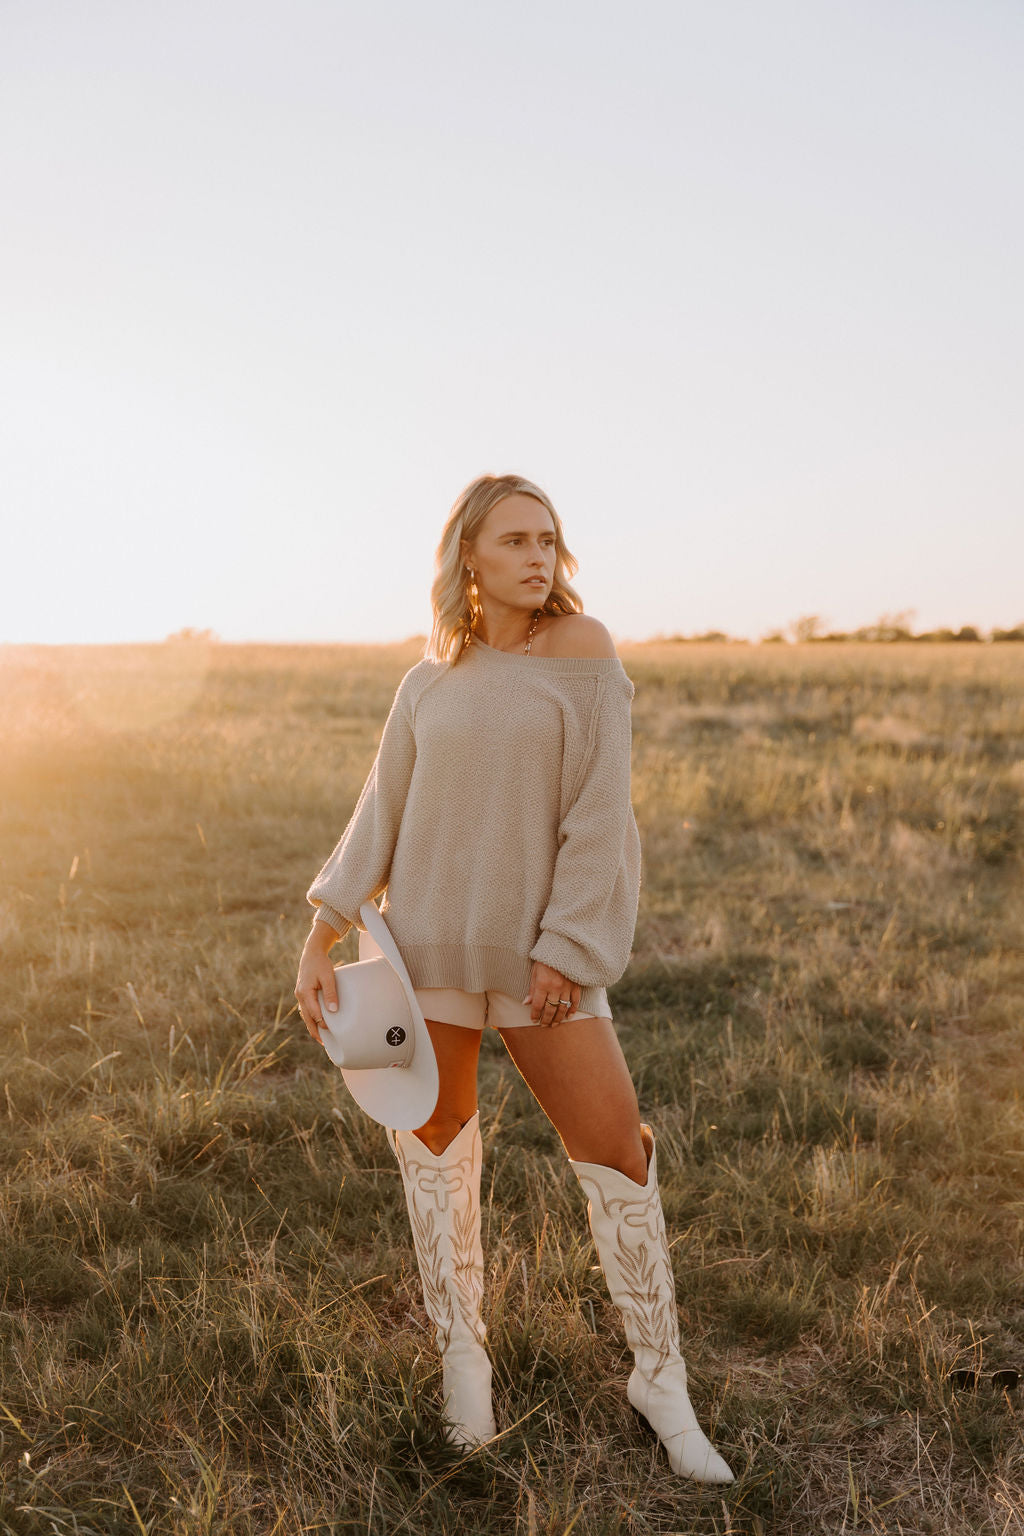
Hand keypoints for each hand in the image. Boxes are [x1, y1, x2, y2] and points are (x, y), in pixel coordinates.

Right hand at [294, 927, 339, 1043]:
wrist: (311, 953)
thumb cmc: (320, 964)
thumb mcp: (328, 977)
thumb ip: (330, 993)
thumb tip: (333, 1010)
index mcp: (305, 993)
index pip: (314, 1013)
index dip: (322, 1023)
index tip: (331, 1031)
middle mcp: (300, 996)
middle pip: (307, 1018)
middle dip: (314, 1030)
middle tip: (323, 1043)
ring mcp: (300, 995)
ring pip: (305, 1015)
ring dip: (312, 1026)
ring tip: (321, 1037)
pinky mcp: (303, 994)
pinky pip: (306, 1009)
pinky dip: (311, 1017)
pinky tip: (317, 1022)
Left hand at [522, 962, 581, 1026]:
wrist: (562, 947)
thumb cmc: (545, 959)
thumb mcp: (535, 972)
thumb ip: (532, 989)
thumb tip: (526, 1004)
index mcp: (543, 984)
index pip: (538, 1005)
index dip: (535, 1014)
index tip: (533, 1020)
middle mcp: (555, 987)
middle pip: (550, 1009)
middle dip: (546, 1019)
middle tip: (543, 1025)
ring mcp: (567, 987)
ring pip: (562, 1008)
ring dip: (558, 1018)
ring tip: (554, 1024)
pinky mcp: (576, 985)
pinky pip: (575, 1001)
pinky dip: (572, 1010)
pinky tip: (568, 1017)